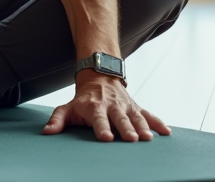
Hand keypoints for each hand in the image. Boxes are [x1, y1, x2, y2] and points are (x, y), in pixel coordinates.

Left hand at [42, 74, 169, 141]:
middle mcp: (111, 106)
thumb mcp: (68, 107)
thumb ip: (57, 119)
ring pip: (136, 117)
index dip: (102, 128)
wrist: (99, 76)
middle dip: (126, 128)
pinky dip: (158, 122)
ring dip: (142, 127)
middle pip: (119, 119)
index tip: (106, 137)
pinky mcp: (136, 107)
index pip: (98, 119)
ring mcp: (125, 106)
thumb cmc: (82, 98)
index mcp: (94, 107)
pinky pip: (148, 114)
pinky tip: (166, 132)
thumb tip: (47, 132)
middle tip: (131, 139)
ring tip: (148, 138)